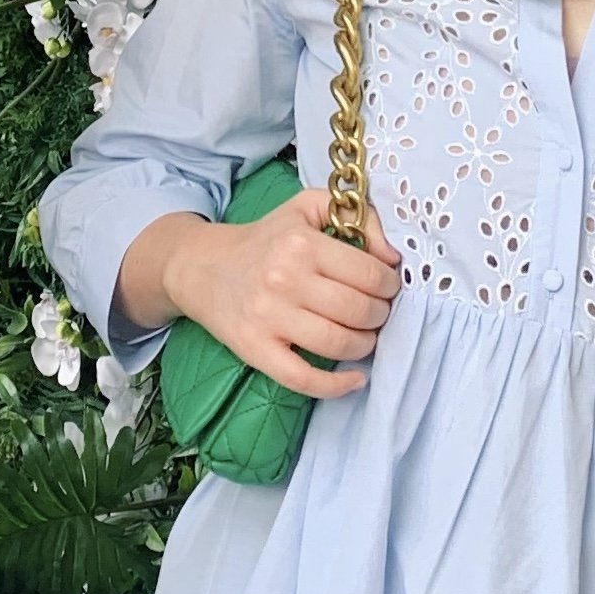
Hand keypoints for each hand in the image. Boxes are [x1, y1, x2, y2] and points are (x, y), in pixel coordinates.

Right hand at [160, 187, 402, 400]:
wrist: (203, 267)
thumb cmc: (265, 239)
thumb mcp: (307, 208)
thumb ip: (356, 217)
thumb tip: (391, 256)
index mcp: (302, 244)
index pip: (370, 274)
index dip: (390, 285)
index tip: (387, 287)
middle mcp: (285, 280)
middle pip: (359, 310)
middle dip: (380, 314)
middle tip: (377, 311)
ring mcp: (268, 318)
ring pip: (339, 343)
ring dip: (365, 344)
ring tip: (364, 335)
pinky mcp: (255, 349)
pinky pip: (303, 378)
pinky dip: (336, 385)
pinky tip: (355, 379)